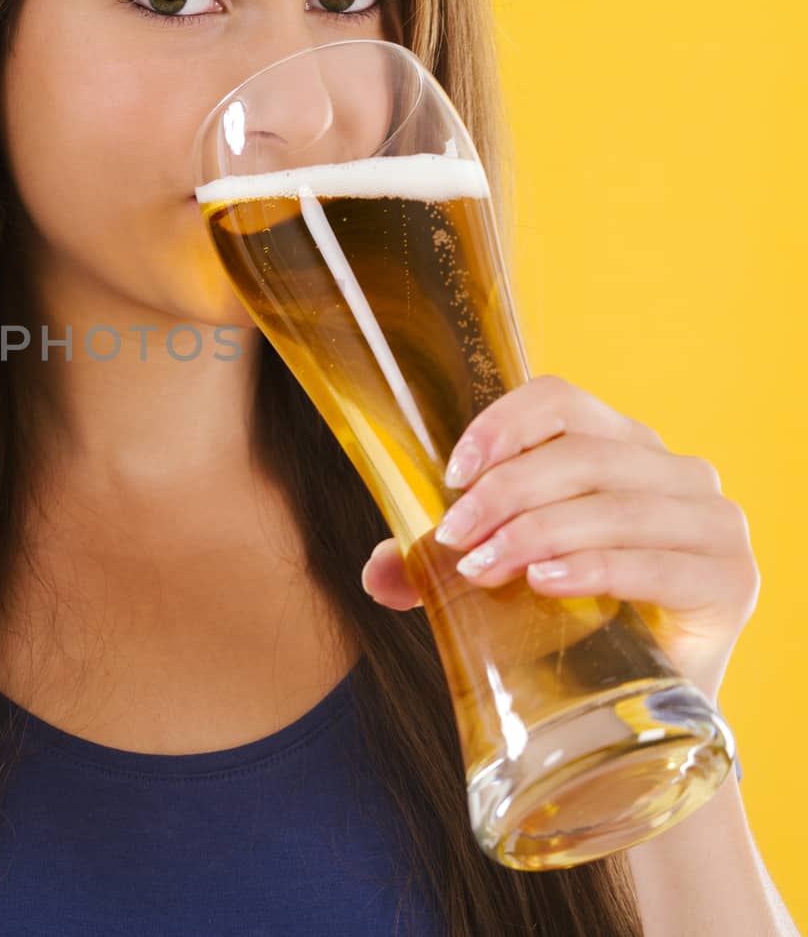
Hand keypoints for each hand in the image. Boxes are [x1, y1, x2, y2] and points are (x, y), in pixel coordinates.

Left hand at [359, 374, 758, 699]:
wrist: (641, 706)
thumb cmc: (572, 622)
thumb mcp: (498, 577)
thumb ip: (434, 563)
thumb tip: (377, 572)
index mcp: (620, 446)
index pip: (560, 401)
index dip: (503, 426)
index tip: (452, 475)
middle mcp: (675, 471)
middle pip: (581, 452)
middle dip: (505, 494)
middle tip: (456, 541)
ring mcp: (712, 522)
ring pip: (613, 503)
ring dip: (535, 531)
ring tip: (484, 569)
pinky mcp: (730, 580)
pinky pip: (655, 561)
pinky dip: (592, 566)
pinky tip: (545, 582)